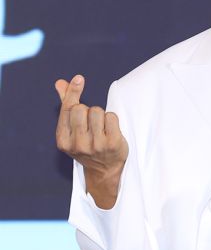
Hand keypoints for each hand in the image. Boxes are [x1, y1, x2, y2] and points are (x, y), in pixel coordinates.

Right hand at [55, 75, 128, 208]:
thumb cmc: (87, 145)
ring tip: (101, 127)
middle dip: (88, 109)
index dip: (73, 93)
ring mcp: (96, 146)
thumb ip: (66, 105)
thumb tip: (60, 83)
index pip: (67, 110)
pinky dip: (112, 119)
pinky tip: (111, 130)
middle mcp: (78, 145)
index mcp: (63, 141)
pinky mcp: (113, 144)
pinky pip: (112, 116)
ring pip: (97, 111)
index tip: (79, 78)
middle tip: (92, 122)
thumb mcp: (72, 130)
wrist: (105, 171)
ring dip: (101, 114)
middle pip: (82, 108)